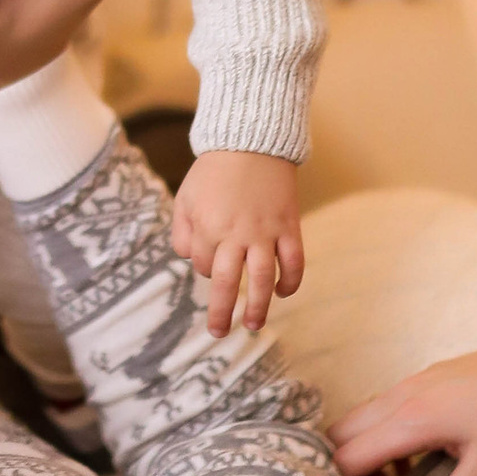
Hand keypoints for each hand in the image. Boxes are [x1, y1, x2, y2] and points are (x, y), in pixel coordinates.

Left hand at [171, 148, 302, 336]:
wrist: (251, 141)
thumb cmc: (213, 172)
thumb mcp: (185, 197)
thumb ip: (181, 232)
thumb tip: (190, 261)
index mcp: (207, 227)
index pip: (203, 266)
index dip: (205, 267)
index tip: (211, 259)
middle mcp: (236, 233)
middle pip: (228, 283)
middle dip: (222, 312)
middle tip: (219, 333)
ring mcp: (265, 231)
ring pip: (263, 278)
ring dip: (259, 306)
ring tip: (253, 326)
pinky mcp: (289, 225)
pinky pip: (294, 260)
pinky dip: (291, 280)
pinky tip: (285, 292)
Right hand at [330, 317, 476, 475]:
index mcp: (412, 417)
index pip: (346, 458)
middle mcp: (403, 392)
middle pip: (341, 433)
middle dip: (347, 475)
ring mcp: (415, 379)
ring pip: (362, 418)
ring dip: (365, 455)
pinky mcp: (430, 375)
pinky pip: (385, 406)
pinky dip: (383, 437)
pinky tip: (416, 461)